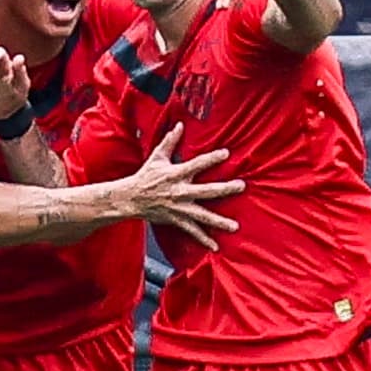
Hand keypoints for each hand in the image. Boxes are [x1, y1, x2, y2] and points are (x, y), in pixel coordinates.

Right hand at [127, 123, 244, 250]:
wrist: (130, 198)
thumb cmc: (145, 176)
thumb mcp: (157, 157)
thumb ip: (170, 141)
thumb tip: (179, 125)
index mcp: (176, 174)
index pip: (197, 164)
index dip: (212, 158)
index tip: (226, 154)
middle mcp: (180, 191)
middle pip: (206, 190)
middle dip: (225, 189)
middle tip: (241, 186)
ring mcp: (179, 208)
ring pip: (202, 215)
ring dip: (219, 221)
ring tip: (234, 226)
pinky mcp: (176, 219)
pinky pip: (192, 231)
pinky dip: (203, 239)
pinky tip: (215, 245)